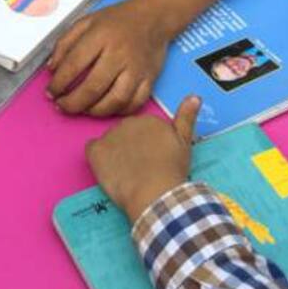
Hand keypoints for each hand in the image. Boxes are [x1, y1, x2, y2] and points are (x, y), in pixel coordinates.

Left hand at [47, 0, 170, 115]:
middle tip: (61, 106)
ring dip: (94, 111)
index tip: (50, 92)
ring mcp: (137, 69)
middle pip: (93, 87)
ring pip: (115, 101)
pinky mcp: (150, 80)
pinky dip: (118, 112)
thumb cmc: (117, 20)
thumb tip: (52, 69)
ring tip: (82, 109)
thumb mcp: (86, 22)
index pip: (74, 65)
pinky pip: (134, 104)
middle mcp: (119, 54)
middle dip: (72, 103)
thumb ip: (65, 43)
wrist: (153, 17)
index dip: (58, 83)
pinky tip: (105, 108)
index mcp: (101, 36)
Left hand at [86, 95, 199, 221]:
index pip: (141, 129)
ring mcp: (110, 135)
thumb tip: (195, 96)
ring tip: (126, 173)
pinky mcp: (96, 151)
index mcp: (148, 119)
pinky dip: (98, 159)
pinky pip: (92, 150)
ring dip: (114, 153)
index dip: (145, 146)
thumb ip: (186, 117)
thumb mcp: (184, 142)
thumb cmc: (172, 170)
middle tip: (139, 167)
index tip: (151, 159)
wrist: (155, 192)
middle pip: (124, 134)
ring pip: (109, 142)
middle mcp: (128, 122)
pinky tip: (108, 171)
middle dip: (129, 147)